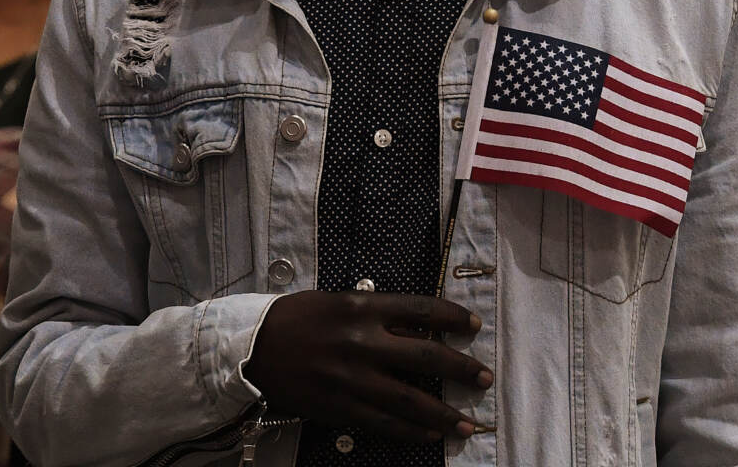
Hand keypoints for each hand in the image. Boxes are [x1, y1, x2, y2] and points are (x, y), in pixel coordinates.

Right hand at [244, 291, 492, 442]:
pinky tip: (430, 435)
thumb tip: (420, 329)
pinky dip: (411, 431)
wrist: (253, 347)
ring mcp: (352, 379)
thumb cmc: (297, 317)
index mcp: (362, 308)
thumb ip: (378, 314)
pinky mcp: (339, 408)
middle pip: (426, 357)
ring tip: (468, 423)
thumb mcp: (339, 301)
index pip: (422, 310)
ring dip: (444, 414)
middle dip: (462, 369)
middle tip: (484, 377)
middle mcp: (362, 343)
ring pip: (410, 400)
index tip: (474, 325)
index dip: (454, 318)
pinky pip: (383, 424)